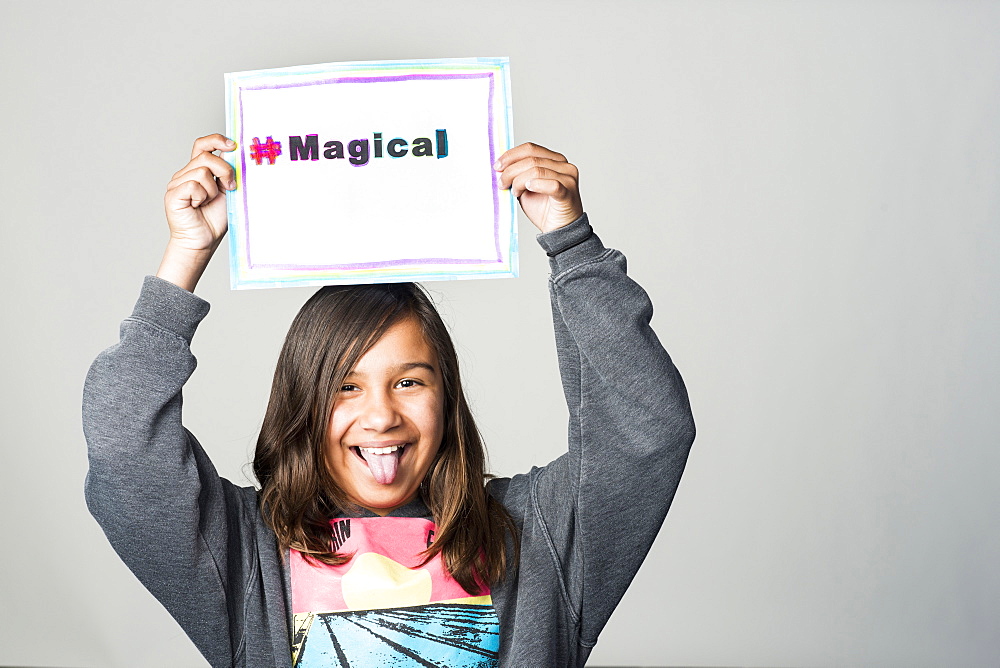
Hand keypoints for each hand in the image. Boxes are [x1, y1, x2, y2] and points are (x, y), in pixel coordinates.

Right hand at [157, 134, 236, 290]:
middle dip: (225, 171)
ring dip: (212, 190)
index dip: (216, 140)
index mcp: (198, 170)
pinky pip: (193, 185)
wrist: (203, 241)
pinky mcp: (173, 194)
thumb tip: (237, 155)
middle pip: (206, 157)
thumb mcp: (227, 191)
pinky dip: (201, 197)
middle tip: (230, 187)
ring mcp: (177, 183)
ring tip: (208, 202)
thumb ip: (229, 174)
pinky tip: (197, 207)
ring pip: (201, 171)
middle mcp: (185, 174)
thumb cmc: (215, 219)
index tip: (232, 145)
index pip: (202, 145)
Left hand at [495, 143, 582, 233]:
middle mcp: (564, 166)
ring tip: (515, 193)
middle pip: (532, 159)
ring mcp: (568, 178)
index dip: (511, 156)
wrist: (557, 230)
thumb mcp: (525, 187)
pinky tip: (528, 188)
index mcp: (554, 160)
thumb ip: (518, 175)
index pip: (530, 149)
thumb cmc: (543, 209)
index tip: (497, 166)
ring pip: (537, 170)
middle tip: (502, 183)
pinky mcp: (568, 193)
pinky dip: (537, 185)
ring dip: (520, 181)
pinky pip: (551, 184)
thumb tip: (499, 167)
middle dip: (511, 171)